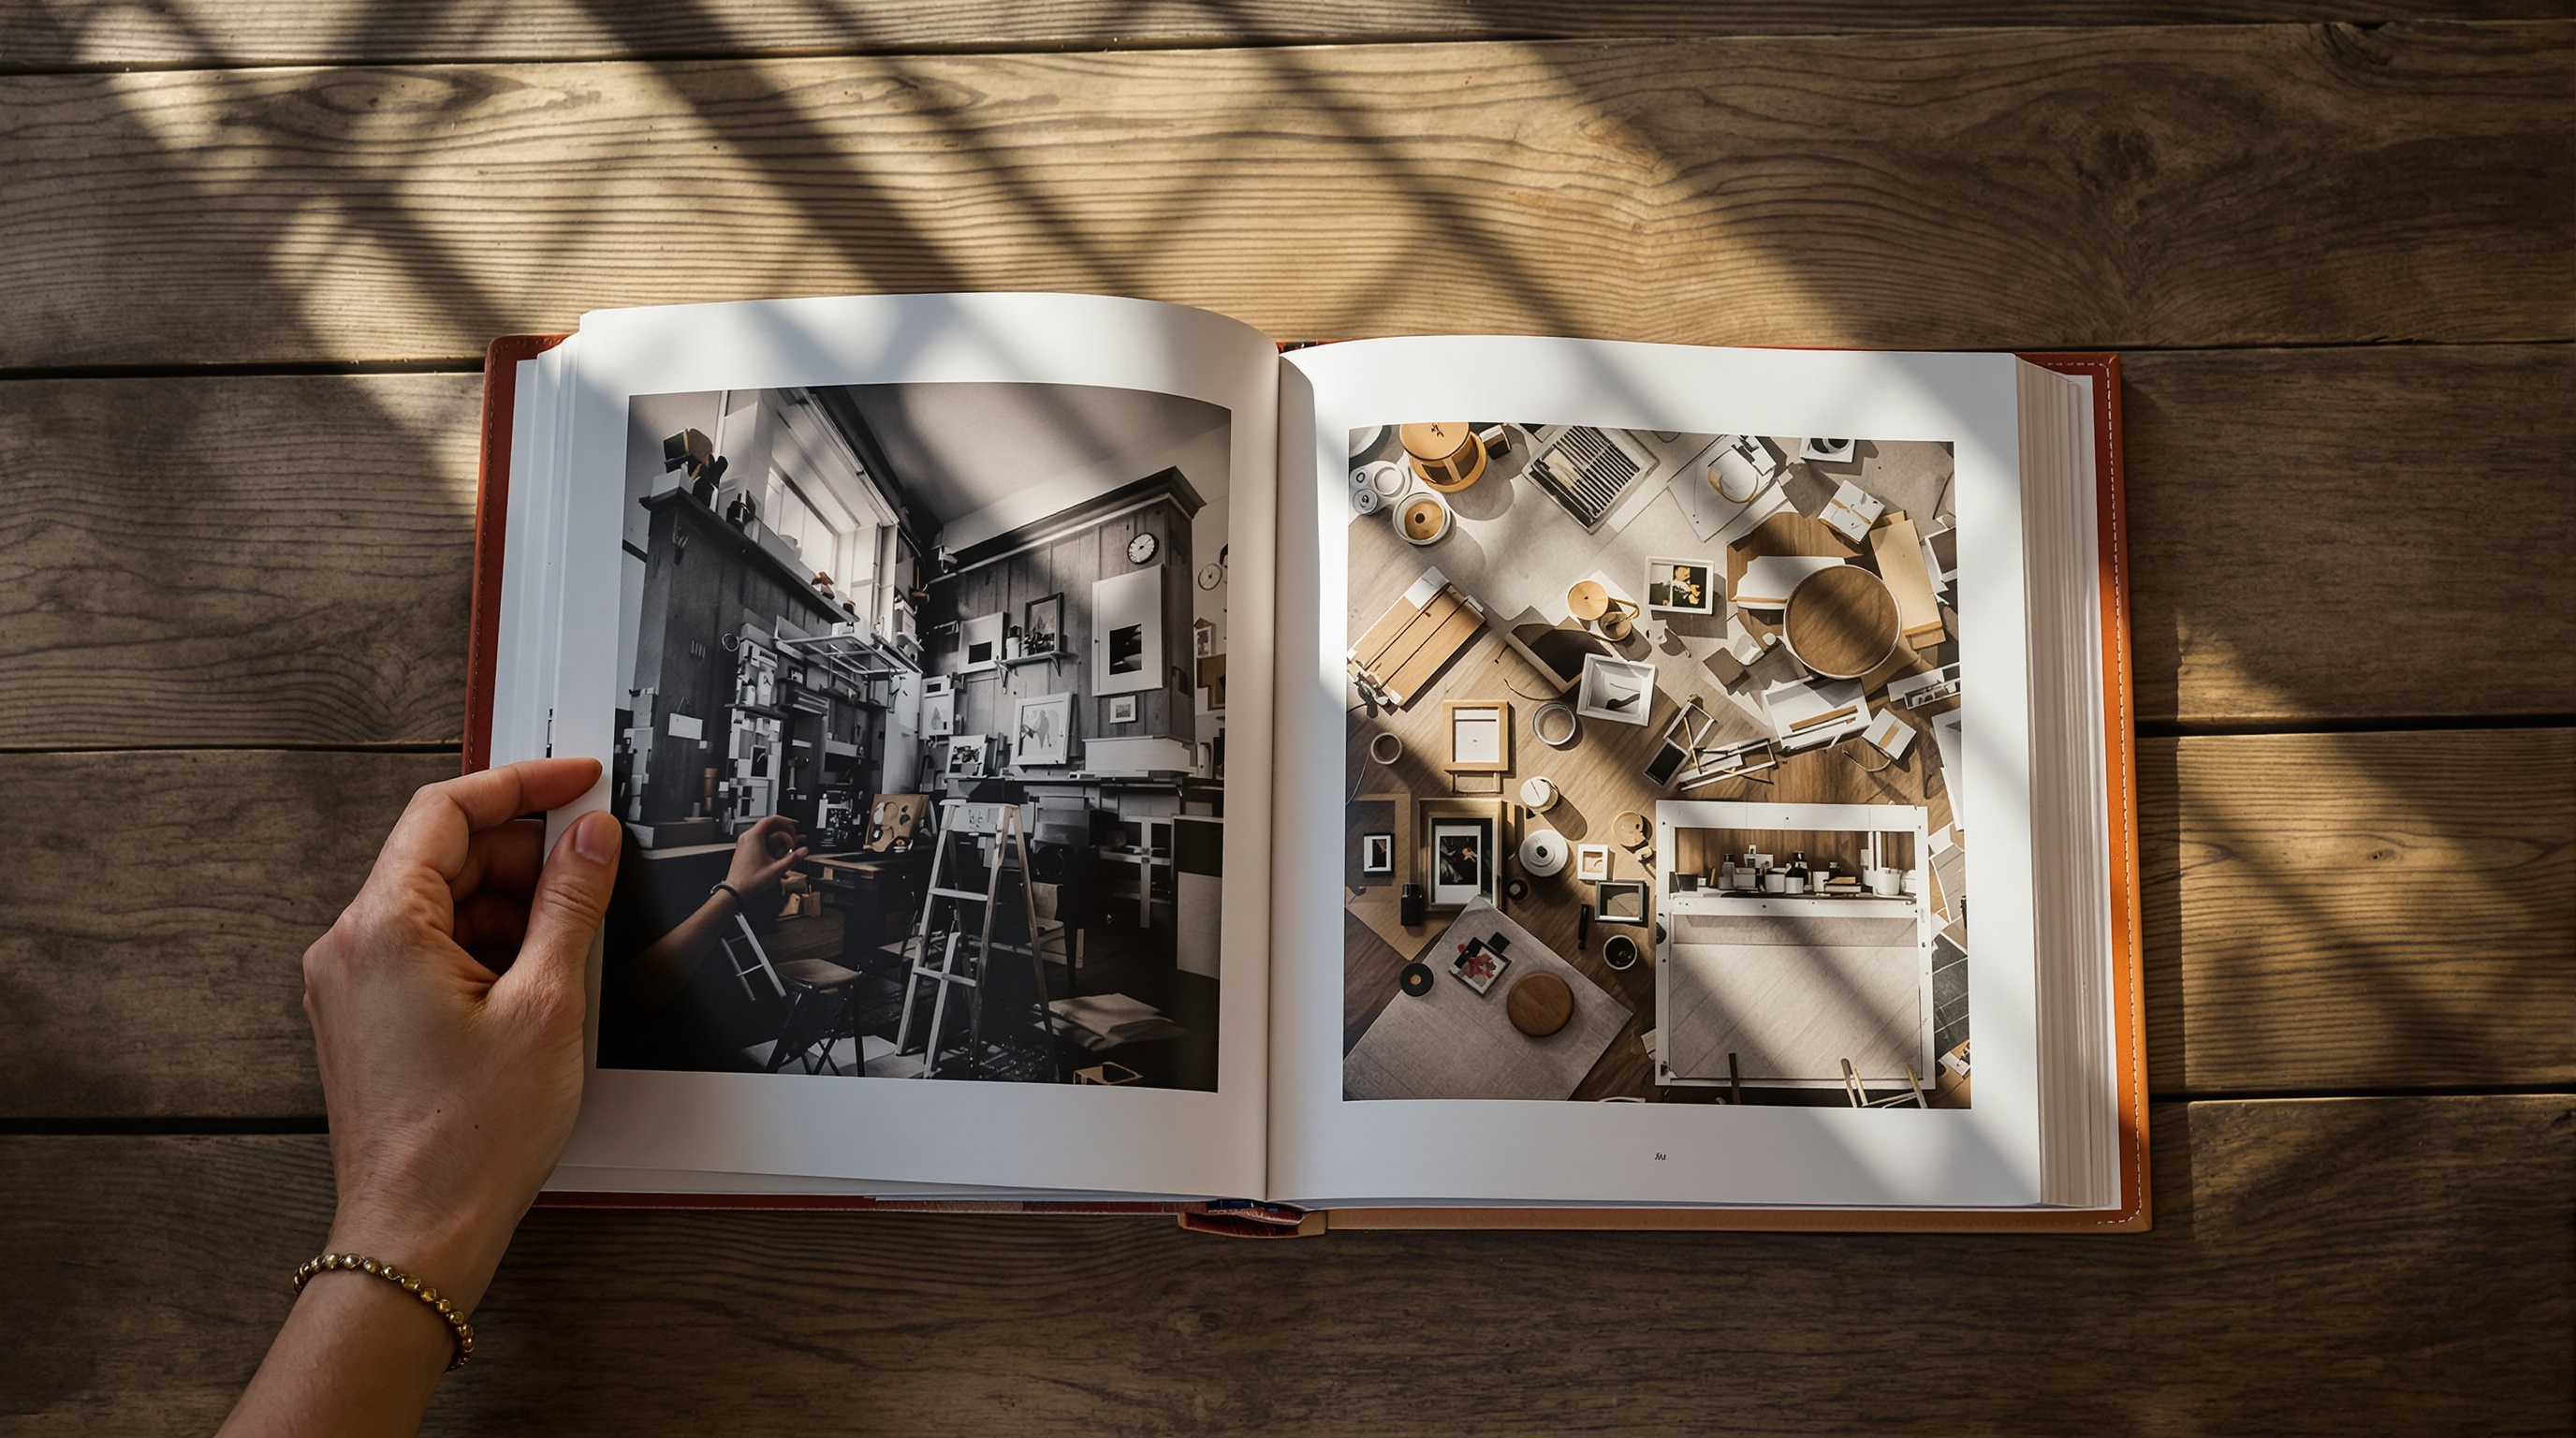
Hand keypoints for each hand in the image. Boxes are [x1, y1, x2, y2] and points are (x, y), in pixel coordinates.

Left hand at [299, 757, 620, 1316]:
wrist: (418, 1232)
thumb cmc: (466, 1140)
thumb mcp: (547, 1003)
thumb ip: (571, 903)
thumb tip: (590, 838)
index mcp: (382, 928)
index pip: (448, 810)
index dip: (523, 783)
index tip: (577, 779)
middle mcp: (351, 947)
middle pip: (446, 855)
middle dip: (526, 855)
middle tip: (594, 871)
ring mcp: (354, 985)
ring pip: (445, 904)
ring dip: (513, 909)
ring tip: (569, 953)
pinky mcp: (368, 1018)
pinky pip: (432, 949)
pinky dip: (490, 949)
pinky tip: (537, 987)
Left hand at [724, 812, 807, 897]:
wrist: (735, 891)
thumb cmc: (750, 881)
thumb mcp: (777, 869)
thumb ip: (793, 858)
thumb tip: (803, 851)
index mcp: (754, 837)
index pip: (772, 819)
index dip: (786, 820)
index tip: (795, 825)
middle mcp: (747, 837)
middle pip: (768, 824)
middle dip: (783, 830)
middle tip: (793, 836)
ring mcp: (744, 843)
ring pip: (763, 832)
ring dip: (776, 836)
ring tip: (786, 845)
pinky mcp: (743, 849)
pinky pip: (758, 838)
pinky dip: (769, 841)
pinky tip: (776, 850)